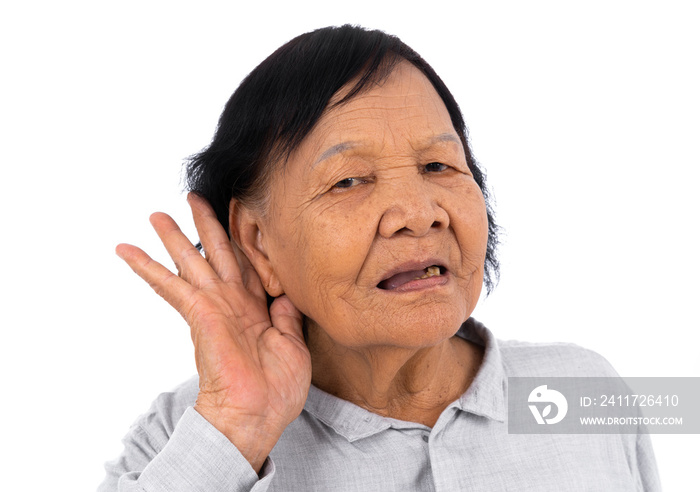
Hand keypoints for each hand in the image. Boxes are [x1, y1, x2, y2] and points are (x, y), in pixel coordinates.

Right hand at [115, 193, 311, 471]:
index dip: (242, 241)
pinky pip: (169, 284)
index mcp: (256, 309)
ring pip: (191, 261)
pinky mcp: (199, 313)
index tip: (237, 216)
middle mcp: (232, 302)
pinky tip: (126, 249)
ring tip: (156, 214)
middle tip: (194, 199)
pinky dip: (147, 267)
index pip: (246, 265)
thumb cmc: (277, 389)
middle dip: (205, 225)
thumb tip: (286, 294)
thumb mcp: (293, 346)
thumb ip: (287, 317)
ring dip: (174, 237)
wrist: (257, 414)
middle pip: (217, 254)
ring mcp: (214, 306)